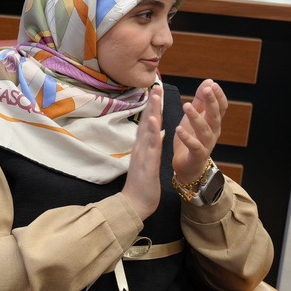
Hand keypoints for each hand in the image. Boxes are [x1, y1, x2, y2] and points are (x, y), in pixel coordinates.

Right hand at [121, 85, 163, 220]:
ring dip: (152, 111)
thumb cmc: (141, 186)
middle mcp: (140, 147)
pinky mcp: (146, 163)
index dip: (151, 108)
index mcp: (142, 148)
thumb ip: (147, 149)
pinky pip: (150, 145)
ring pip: (148, 129)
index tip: (155, 93)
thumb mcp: (145, 164)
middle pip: (146, 121)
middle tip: (155, 85)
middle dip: (152, 103)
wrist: (134, 204)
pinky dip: (151, 131)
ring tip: (155, 96)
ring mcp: (142, 154)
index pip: (147, 124)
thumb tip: (152, 138)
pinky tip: (153, 120)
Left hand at [171, 79, 226, 183]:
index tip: (212, 84)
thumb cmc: (192, 138)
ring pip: (204, 130)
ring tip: (185, 105)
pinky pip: (194, 146)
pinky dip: (187, 137)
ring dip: (195, 117)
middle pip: (215, 116)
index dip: (218, 96)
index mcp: (213, 122)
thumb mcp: (194, 116)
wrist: (188, 166)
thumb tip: (209, 81)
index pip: (221, 107)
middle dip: (212, 102)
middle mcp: (213, 132)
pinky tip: (178, 129)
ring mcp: (207, 144)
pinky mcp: (197, 155)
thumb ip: (200, 100)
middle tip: (206, 89)